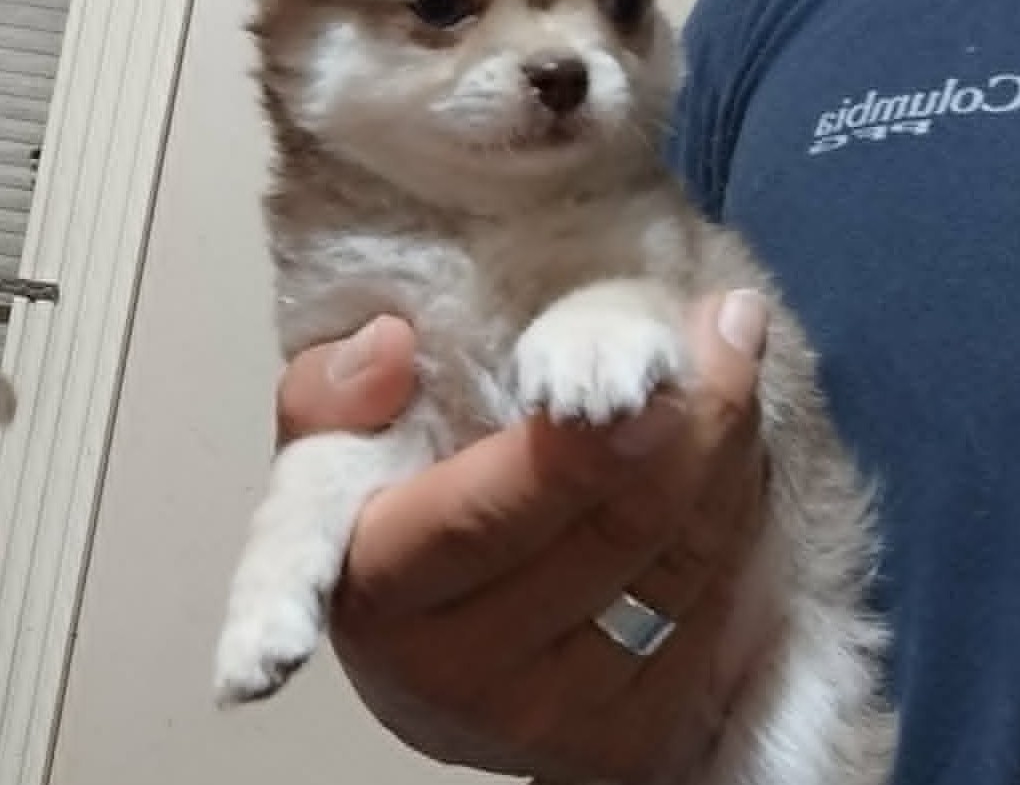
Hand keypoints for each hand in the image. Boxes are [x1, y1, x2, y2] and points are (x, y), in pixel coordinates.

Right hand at [277, 291, 770, 783]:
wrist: (440, 668)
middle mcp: (469, 675)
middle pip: (614, 534)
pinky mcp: (633, 746)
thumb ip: (331, 392)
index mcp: (384, 591)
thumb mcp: (329, 452)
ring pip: (682, 570)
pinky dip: (737, 519)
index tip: (649, 370)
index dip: (577, 450)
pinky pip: (717, 612)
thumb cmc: (392, 532)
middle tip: (730, 324)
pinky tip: (730, 455)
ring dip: (728, 456)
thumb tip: (392, 345)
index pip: (489, 515)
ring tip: (733, 366)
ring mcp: (558, 721)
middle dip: (694, 420)